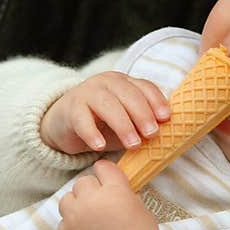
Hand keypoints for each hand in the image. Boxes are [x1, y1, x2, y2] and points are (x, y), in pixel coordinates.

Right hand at [41, 71, 169, 154]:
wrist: (63, 123)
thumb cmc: (102, 124)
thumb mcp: (126, 122)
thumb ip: (141, 126)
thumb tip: (164, 138)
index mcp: (125, 83)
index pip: (144, 87)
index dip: (157, 101)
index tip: (166, 119)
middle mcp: (107, 83)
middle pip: (128, 94)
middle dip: (143, 114)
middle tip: (152, 134)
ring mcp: (87, 92)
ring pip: (107, 105)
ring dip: (123, 125)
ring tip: (133, 145)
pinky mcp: (70, 109)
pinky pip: (82, 120)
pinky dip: (92, 133)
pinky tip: (100, 147)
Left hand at [58, 159, 159, 229]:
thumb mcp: (140, 209)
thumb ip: (123, 194)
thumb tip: (113, 191)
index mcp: (114, 190)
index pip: (103, 167)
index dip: (106, 173)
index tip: (107, 178)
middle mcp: (91, 200)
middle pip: (83, 182)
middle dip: (92, 189)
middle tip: (102, 201)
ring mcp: (75, 218)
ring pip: (68, 199)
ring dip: (77, 203)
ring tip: (89, 215)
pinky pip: (63, 221)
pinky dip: (72, 223)